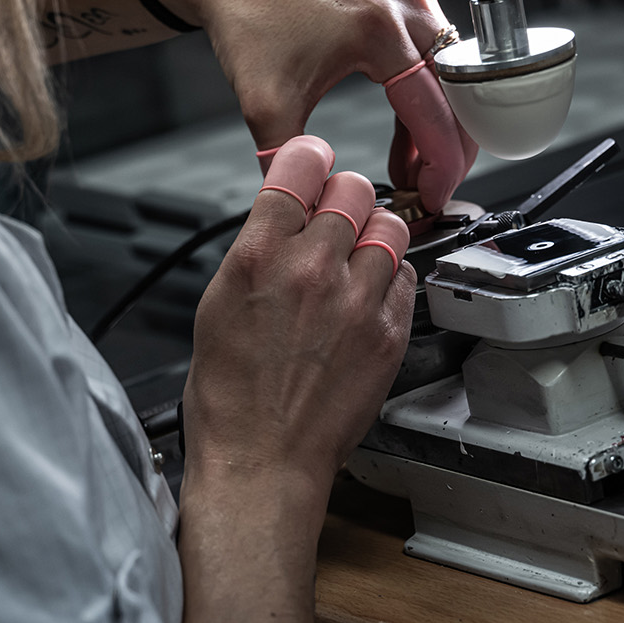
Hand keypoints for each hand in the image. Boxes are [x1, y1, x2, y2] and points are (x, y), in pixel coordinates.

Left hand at [150, 0, 476, 210]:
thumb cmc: (246, 16)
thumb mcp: (264, 104)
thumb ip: (293, 164)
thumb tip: (316, 207)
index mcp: (378, 30)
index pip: (435, 112)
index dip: (440, 167)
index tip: (431, 199)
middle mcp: (403, 3)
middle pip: (457, 94)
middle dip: (447, 152)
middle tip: (429, 191)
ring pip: (449, 75)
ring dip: (435, 126)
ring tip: (410, 168)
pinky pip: (432, 54)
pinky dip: (424, 96)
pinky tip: (403, 131)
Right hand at [180, 135, 415, 500]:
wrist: (263, 462)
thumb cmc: (231, 398)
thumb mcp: (218, 305)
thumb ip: (257, 250)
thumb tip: (284, 216)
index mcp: (258, 257)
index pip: (298, 167)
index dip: (308, 160)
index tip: (313, 164)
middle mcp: (312, 271)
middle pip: (353, 189)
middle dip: (344, 198)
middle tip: (336, 219)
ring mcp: (357, 301)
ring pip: (390, 227)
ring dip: (374, 234)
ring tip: (356, 259)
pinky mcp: (389, 333)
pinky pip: (405, 276)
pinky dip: (390, 279)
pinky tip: (367, 299)